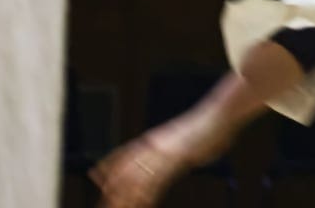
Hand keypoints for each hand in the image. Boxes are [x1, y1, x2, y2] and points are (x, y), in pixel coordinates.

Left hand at [90, 111, 229, 206]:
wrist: (219, 116)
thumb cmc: (205, 127)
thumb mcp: (181, 137)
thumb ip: (168, 147)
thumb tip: (166, 155)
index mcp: (152, 139)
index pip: (123, 153)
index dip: (107, 165)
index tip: (94, 175)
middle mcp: (153, 145)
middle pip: (125, 170)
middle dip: (111, 189)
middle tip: (102, 204)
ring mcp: (163, 152)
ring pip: (137, 178)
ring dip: (124, 198)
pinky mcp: (175, 160)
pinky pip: (156, 182)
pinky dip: (147, 197)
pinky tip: (142, 205)